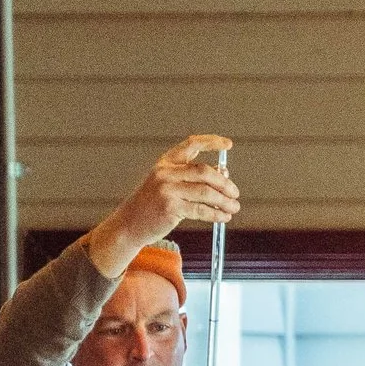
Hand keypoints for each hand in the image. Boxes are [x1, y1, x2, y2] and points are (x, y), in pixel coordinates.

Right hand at [89, 136, 238, 269]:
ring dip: (225, 201)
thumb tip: (224, 174)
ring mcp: (167, 190)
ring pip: (206, 192)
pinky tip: (223, 217)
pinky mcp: (170, 208)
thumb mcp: (169, 184)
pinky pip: (201, 210)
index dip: (211, 142)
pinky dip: (216, 214)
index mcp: (166, 162)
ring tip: (234, 208)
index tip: (228, 144)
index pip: (191, 145)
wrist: (129, 224)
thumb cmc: (153, 204)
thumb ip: (192, 178)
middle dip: (224, 183)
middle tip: (235, 193)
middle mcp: (165, 173)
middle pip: (205, 172)